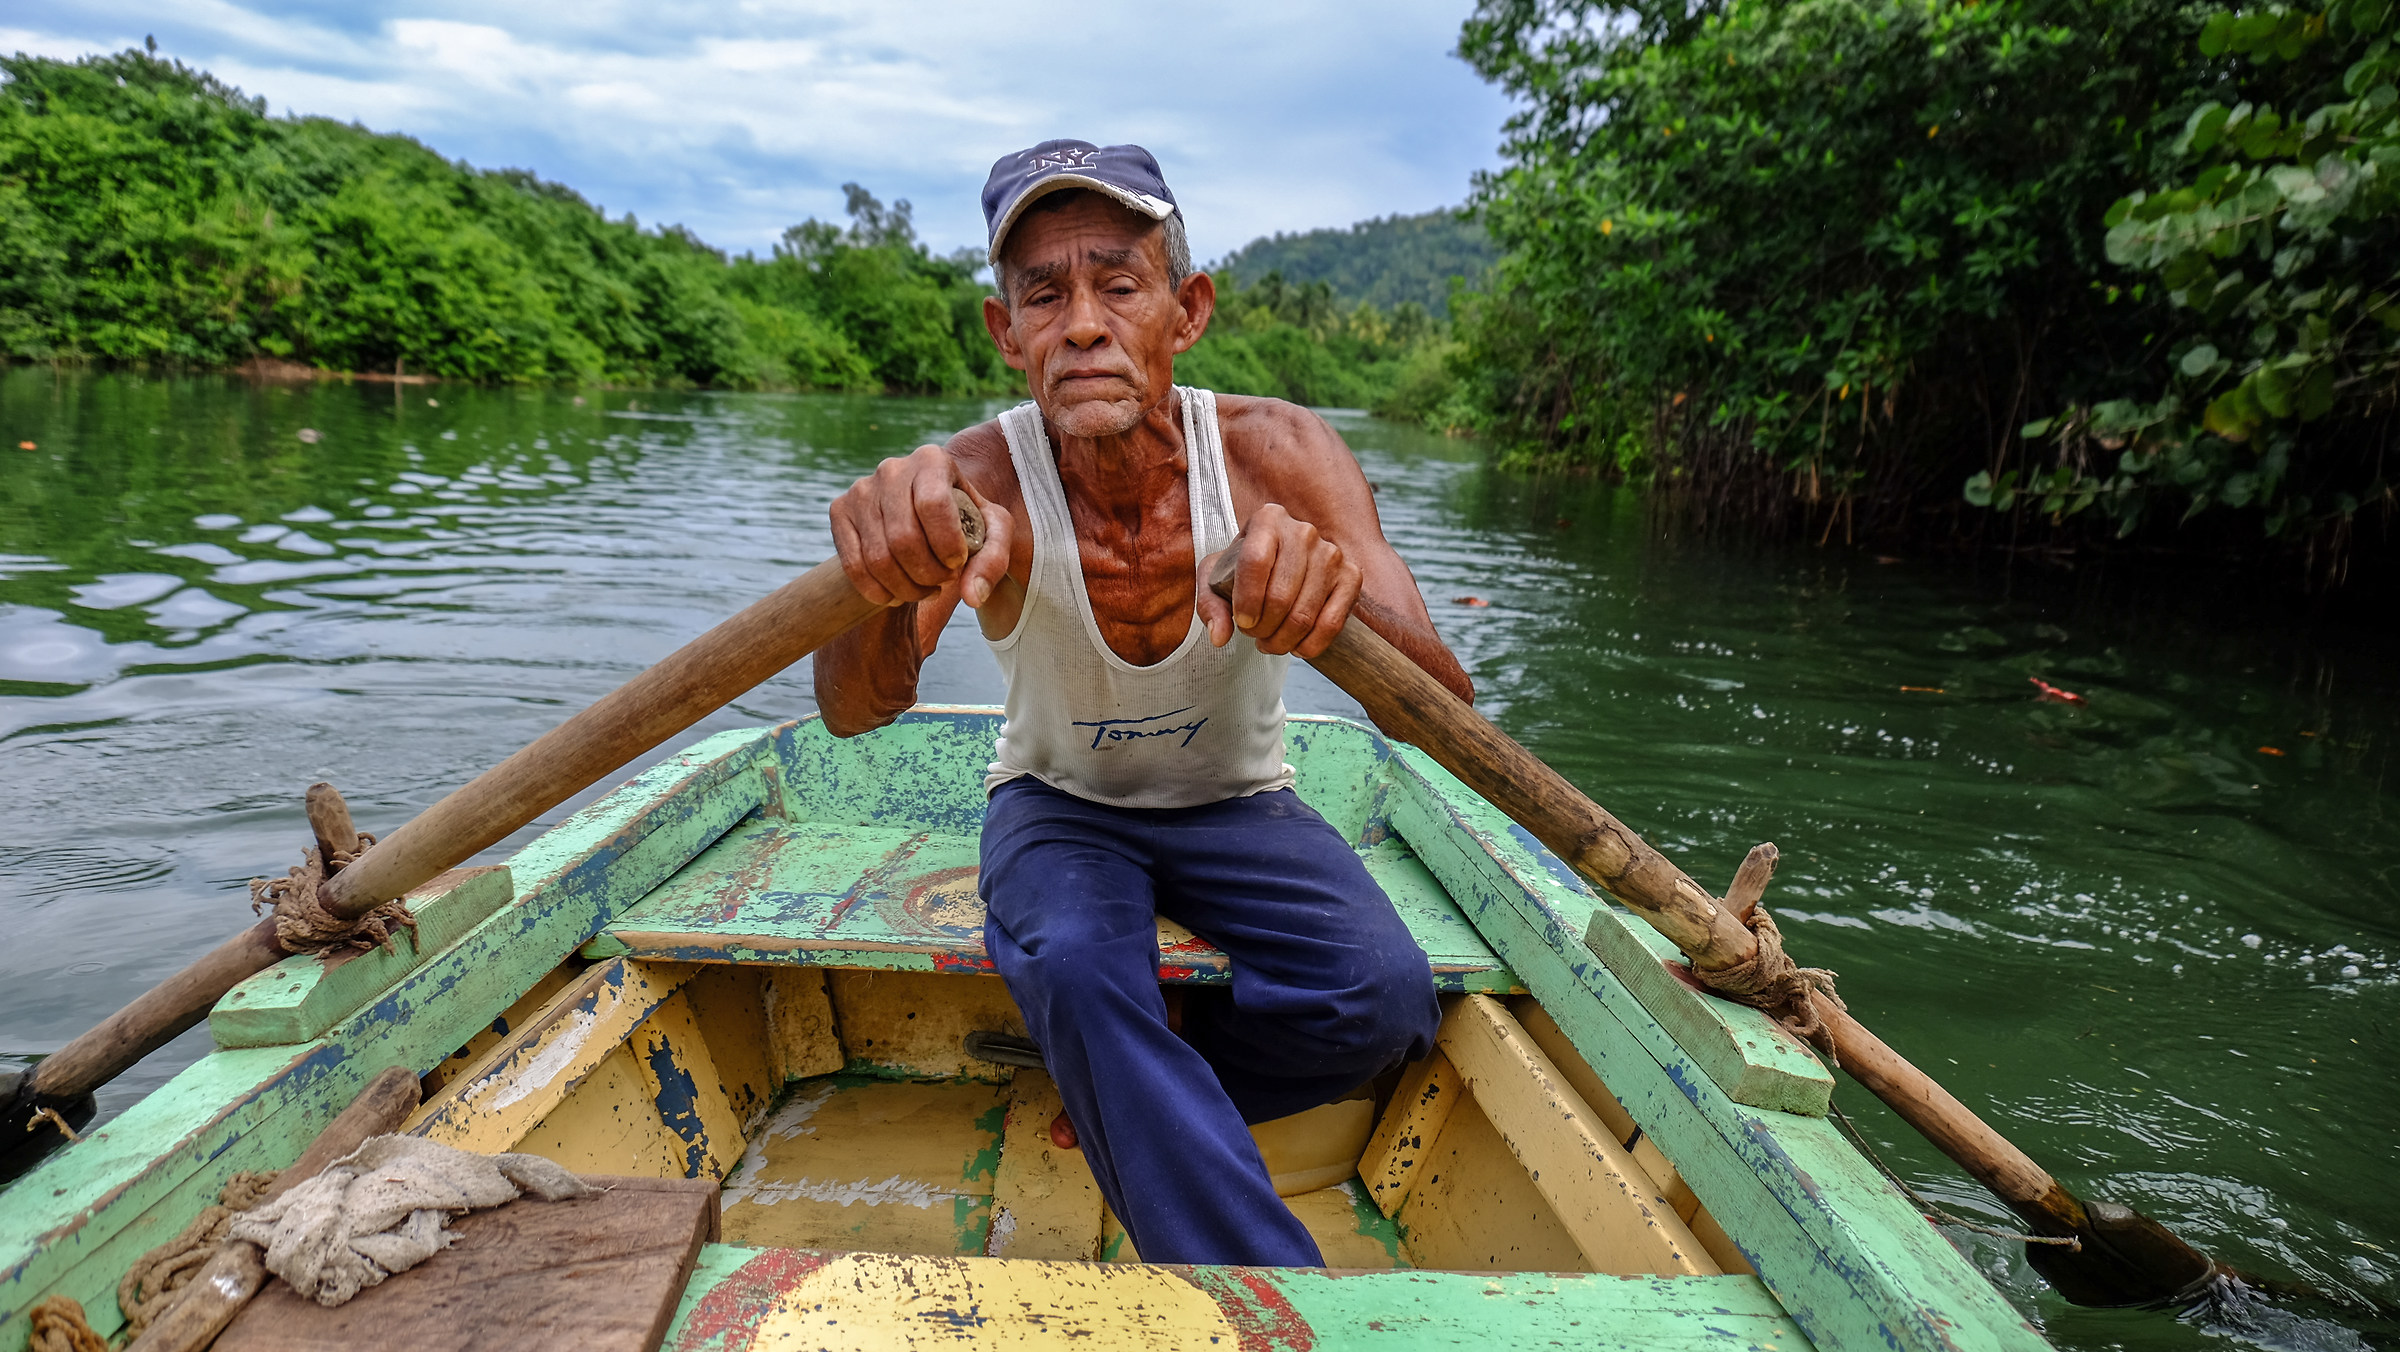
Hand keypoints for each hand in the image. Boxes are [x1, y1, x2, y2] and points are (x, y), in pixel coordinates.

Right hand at [829, 445, 1012, 608]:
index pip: (933, 505)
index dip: (947, 544)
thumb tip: (972, 596)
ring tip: (925, 590)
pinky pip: (853, 565)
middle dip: (928, 574)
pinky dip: (877, 592)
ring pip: (878, 558)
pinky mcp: (840, 511)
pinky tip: (897, 594)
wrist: (928, 515)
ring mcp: (861, 489)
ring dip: (906, 588)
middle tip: (943, 581)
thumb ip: (993, 561)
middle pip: (904, 539)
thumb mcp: (993, 534)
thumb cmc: (965, 521)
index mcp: (932, 460)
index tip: (957, 562)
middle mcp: (892, 469)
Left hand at [1195, 503, 1361, 658]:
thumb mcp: (1215, 581)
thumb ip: (1210, 607)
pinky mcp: (1351, 576)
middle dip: (1263, 627)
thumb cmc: (1244, 572)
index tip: (1241, 622)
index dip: (1246, 600)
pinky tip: (1297, 647)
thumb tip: (1219, 636)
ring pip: (1304, 614)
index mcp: (1268, 519)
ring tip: (1271, 643)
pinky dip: (1311, 645)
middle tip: (1255, 635)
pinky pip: (1332, 622)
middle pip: (1280, 595)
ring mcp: (1331, 553)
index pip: (1255, 562)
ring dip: (1283, 640)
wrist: (1281, 568)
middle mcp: (1303, 531)